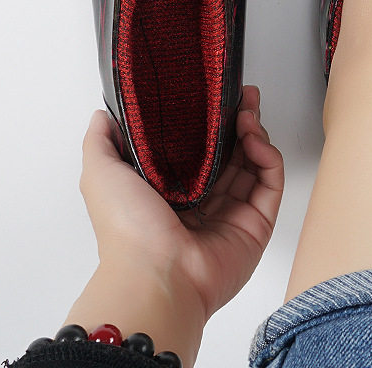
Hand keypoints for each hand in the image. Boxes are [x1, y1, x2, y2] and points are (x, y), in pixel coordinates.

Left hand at [66, 86, 282, 364]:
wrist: (157, 275)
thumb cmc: (128, 230)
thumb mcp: (101, 176)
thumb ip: (101, 142)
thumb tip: (102, 115)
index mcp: (170, 193)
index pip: (199, 149)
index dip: (209, 121)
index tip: (216, 96)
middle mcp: (204, 202)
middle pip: (231, 152)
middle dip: (238, 120)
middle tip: (243, 95)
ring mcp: (233, 212)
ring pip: (253, 162)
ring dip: (254, 131)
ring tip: (247, 112)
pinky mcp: (258, 222)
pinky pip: (270, 181)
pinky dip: (268, 155)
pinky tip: (255, 137)